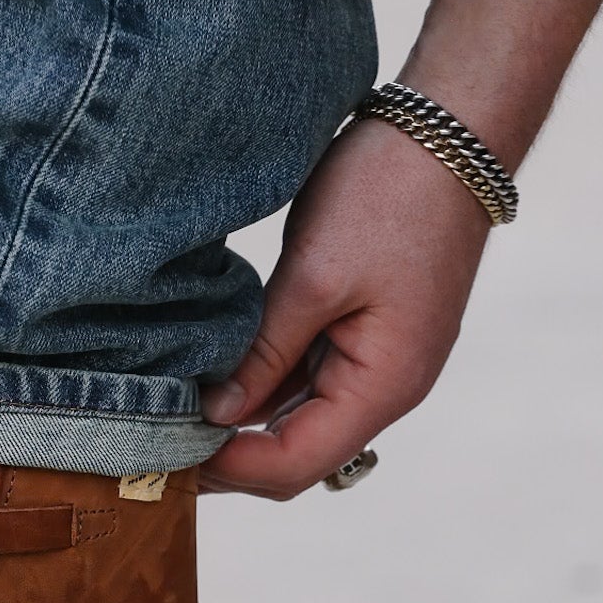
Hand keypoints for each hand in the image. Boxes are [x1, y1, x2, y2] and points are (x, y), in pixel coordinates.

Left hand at [199, 117, 491, 499]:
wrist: (448, 134)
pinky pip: (306, 380)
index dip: (230, 468)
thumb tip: (217, 416)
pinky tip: (211, 373)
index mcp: (384, 386)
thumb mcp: (313, 277)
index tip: (164, 449)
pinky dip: (261, 385)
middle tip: (154, 440)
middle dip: (230, 458)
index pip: (297, 464)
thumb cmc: (389, 196)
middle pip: (298, 457)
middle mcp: (386, 389)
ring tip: (171, 411)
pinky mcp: (364, 335)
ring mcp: (377, 363)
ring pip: (298, 420)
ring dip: (241, 424)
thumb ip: (265, 354)